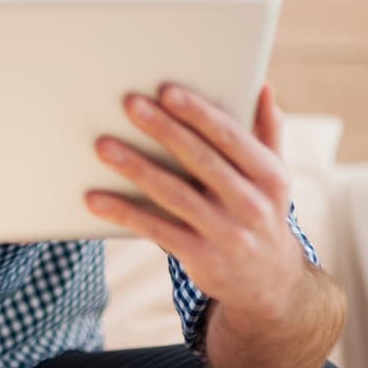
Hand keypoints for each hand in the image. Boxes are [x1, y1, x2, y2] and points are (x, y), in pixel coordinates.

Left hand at [84, 83, 308, 321]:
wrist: (268, 283)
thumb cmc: (259, 210)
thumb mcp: (273, 175)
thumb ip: (266, 130)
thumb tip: (261, 84)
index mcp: (269, 175)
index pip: (230, 137)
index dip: (198, 113)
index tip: (167, 90)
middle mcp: (252, 204)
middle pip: (201, 160)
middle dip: (164, 130)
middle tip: (131, 104)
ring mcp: (226, 233)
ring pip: (174, 195)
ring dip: (136, 168)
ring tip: (103, 146)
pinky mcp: (200, 258)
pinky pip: (155, 230)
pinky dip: (124, 213)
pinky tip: (94, 199)